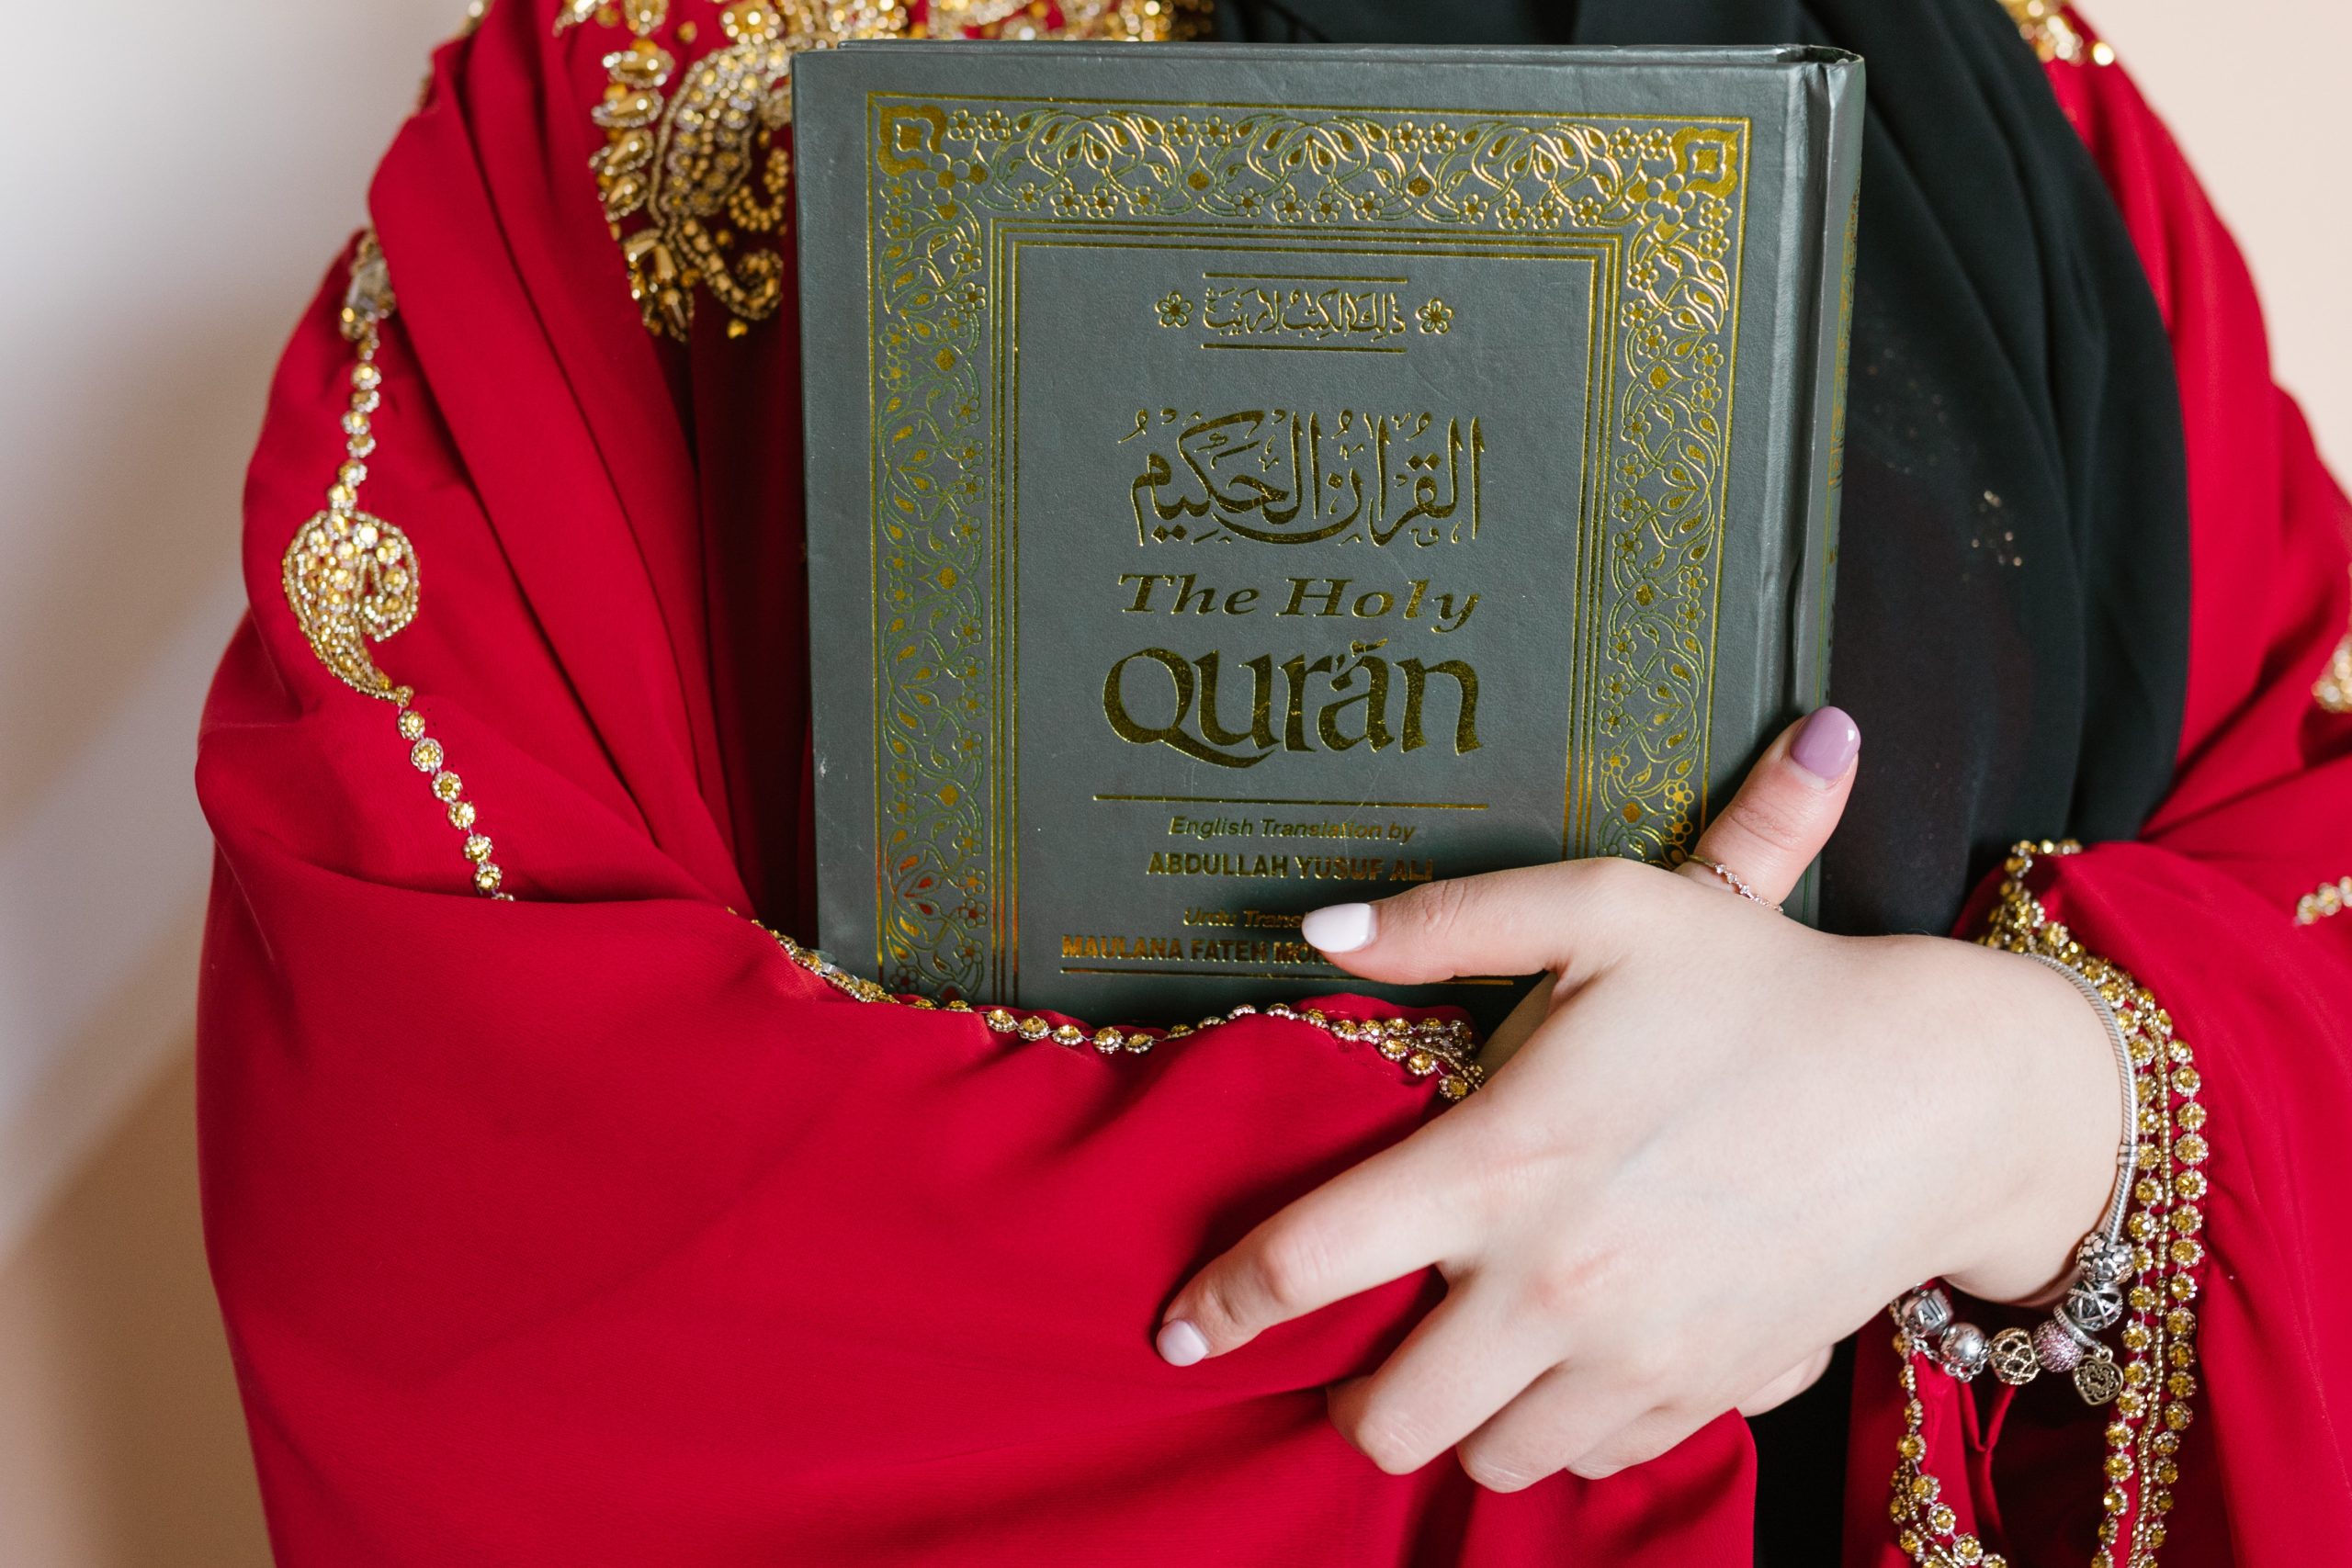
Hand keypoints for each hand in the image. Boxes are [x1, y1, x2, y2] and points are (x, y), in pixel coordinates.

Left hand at [1155, 708, 2121, 1488]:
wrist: (1940, 1095)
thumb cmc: (1762, 989)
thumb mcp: (1608, 907)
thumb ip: (1451, 917)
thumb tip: (1318, 929)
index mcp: (1498, 1164)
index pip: (1309, 1263)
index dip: (1222, 1305)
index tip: (1178, 1331)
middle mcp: (1551, 1286)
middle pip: (1386, 1413)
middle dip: (1347, 1399)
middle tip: (1352, 1356)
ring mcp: (1633, 1359)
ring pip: (1489, 1457)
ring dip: (1458, 1418)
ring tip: (1469, 1353)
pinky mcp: (1705, 1396)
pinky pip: (1594, 1459)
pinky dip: (1562, 1429)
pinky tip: (1574, 1360)